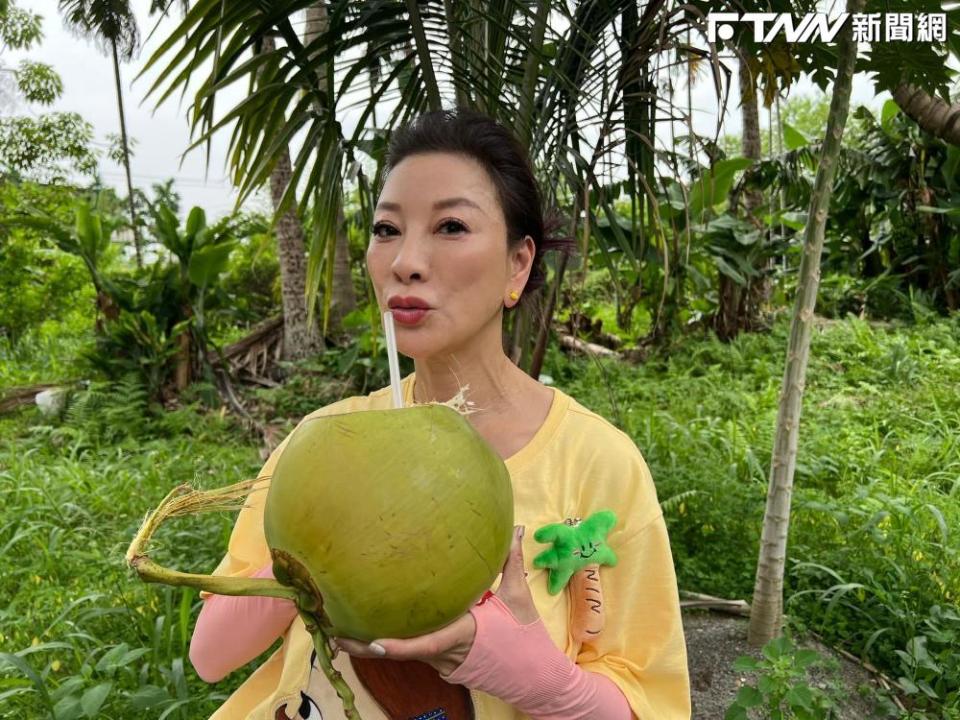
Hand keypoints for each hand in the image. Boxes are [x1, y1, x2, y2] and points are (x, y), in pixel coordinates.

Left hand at [334, 525, 536, 676]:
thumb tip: (513, 527)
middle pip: (402, 651)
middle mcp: (447, 654)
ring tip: (341, 629)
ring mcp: (444, 664)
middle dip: (367, 645)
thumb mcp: (519, 599)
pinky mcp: (445, 667)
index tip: (371, 641)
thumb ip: (510, 562)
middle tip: (333, 630)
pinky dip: (395, 644)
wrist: (538, 681)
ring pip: (406, 654)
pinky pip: (416, 653)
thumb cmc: (528, 640)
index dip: (395, 646)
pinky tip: (375, 631)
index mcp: (464, 635)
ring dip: (375, 645)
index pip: (424, 644)